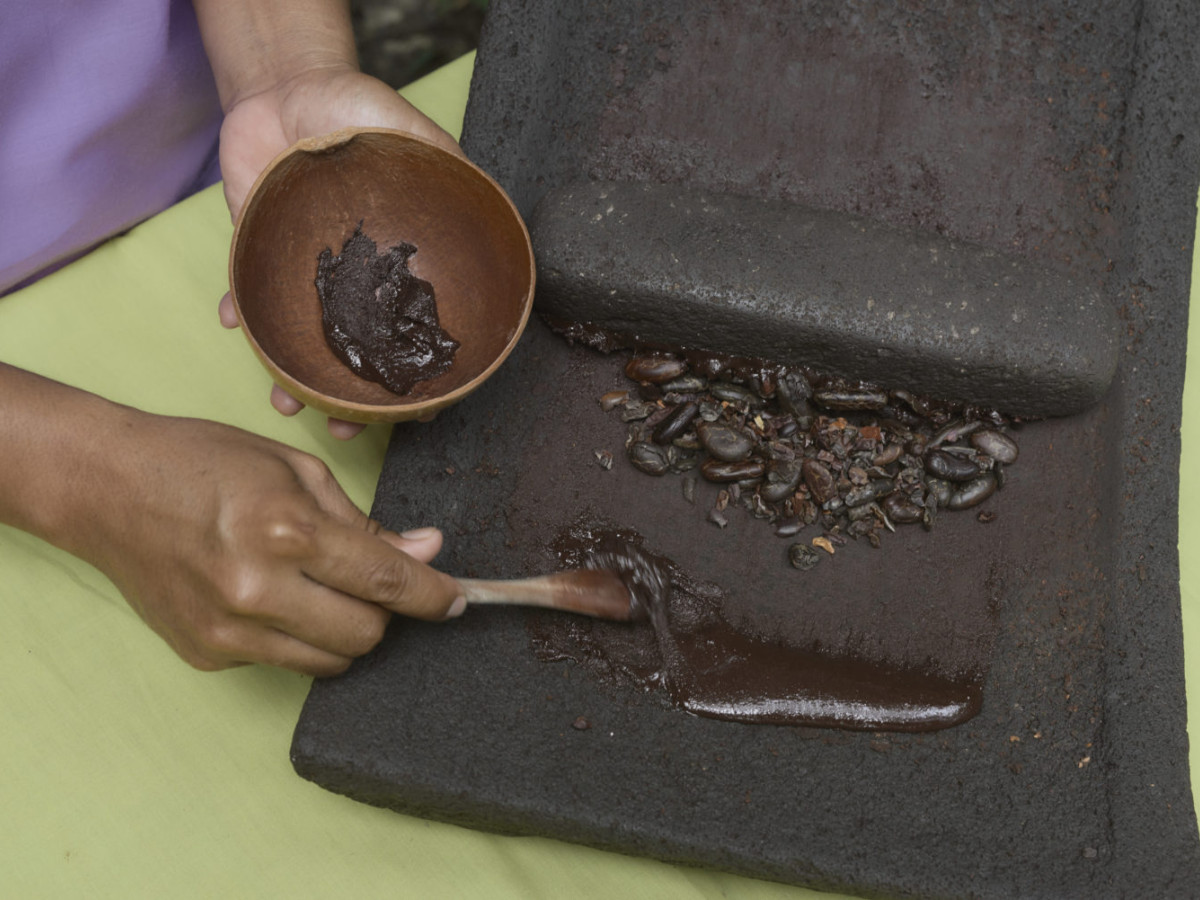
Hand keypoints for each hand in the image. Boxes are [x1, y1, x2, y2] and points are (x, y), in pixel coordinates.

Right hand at [67, 408, 463, 675]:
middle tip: (368, 580)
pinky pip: (283, 661)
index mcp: (286, 530)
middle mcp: (257, 589)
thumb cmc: (203, 462)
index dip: (434, 596)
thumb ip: (363, 521)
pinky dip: (296, 635)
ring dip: (344, 630)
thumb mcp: (294, 470)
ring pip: (330, 660)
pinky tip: (270, 597)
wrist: (105, 487)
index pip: (386, 581)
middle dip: (384, 611)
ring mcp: (228, 631)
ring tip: (318, 586)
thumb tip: (426, 552)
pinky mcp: (206, 654)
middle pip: (366, 634)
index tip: (457, 601)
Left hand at [214, 64, 463, 438]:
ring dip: (295, 378)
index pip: (421, 326)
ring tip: (287, 402)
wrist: (281, 88)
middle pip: (365, 351)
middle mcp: (364, 278)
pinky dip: (240, 312)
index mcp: (405, 260)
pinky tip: (231, 322)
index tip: (418, 412)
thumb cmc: (351, 103)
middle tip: (346, 430)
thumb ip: (435, 156)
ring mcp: (315, 274)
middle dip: (355, 400)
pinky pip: (251, 296)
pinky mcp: (266, 258)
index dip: (424, 374)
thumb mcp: (401, 123)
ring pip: (309, 341)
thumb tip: (476, 187)